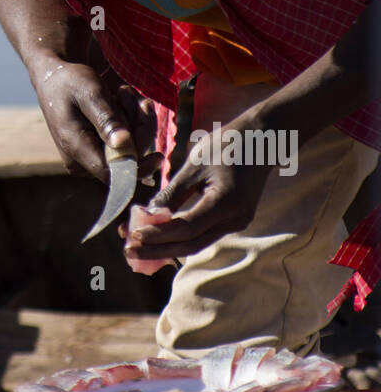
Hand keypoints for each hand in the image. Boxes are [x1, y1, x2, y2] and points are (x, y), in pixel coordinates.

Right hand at [30, 56, 164, 186]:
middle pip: (127, 160)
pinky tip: (123, 101)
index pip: (113, 174)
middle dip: (139, 128)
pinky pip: (126, 143)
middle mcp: (83, 160)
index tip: (159, 156)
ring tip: (123, 93)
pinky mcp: (99, 148)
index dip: (139, 167)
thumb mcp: (90, 93)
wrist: (56, 76)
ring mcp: (92, 155)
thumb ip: (107, 119)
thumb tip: (124, 146)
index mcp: (77, 150)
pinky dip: (131, 121)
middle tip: (135, 98)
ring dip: (136, 119)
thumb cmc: (70, 82)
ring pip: (131, 149)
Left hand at [127, 116, 272, 259]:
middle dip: (158, 250)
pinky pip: (203, 235)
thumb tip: (149, 215)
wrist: (262, 139)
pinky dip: (179, 238)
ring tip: (137, 248)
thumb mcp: (195, 163)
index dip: (158, 233)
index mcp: (227, 203)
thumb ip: (174, 192)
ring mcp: (236, 222)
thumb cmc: (227, 144)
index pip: (187, 228)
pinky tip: (158, 239)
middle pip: (191, 244)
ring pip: (197, 243)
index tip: (133, 235)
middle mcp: (235, 219)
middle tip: (128, 251)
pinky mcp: (233, 220)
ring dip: (166, 247)